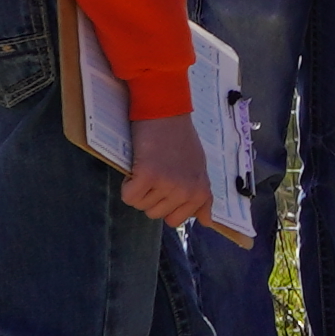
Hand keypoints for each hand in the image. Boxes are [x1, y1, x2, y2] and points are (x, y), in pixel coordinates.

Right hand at [121, 110, 217, 229]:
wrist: (167, 113)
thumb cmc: (181, 139)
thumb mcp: (199, 169)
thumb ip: (203, 197)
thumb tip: (207, 222)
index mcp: (200, 193)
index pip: (174, 221)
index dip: (164, 203)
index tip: (166, 184)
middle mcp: (186, 192)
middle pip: (154, 214)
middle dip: (150, 196)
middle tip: (156, 171)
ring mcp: (168, 185)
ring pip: (140, 206)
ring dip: (139, 189)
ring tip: (149, 165)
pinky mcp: (149, 175)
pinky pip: (129, 197)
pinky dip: (127, 185)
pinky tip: (137, 167)